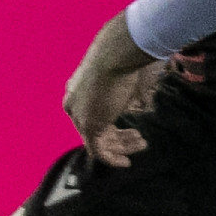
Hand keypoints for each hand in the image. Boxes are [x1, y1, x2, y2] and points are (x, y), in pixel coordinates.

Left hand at [59, 12, 165, 165]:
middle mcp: (74, 103)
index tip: (132, 128)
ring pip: (98, 141)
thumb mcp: (123, 76)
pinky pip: (98, 150)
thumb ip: (125, 93)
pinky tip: (126, 161)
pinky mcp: (87, 126)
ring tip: (141, 143)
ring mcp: (79, 115)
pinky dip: (112, 158)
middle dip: (119, 136)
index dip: (112, 124)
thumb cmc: (125, 59)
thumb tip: (141, 102)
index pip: (93, 113)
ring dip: (121, 147)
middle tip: (139, 138)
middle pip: (95, 128)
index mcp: (78, 89)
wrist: (116, 54)